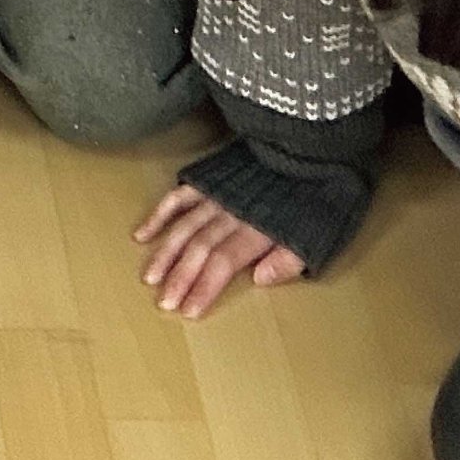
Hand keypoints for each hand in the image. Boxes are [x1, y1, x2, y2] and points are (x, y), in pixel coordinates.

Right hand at [136, 182, 303, 317]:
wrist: (307, 149)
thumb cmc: (315, 197)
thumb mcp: (316, 234)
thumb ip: (288, 260)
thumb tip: (258, 279)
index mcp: (257, 228)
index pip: (223, 262)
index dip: (204, 287)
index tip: (189, 310)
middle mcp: (231, 212)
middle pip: (200, 247)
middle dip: (180, 277)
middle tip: (164, 302)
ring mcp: (217, 194)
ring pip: (185, 225)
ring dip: (166, 253)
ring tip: (151, 277)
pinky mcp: (209, 179)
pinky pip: (179, 196)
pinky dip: (160, 214)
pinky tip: (144, 234)